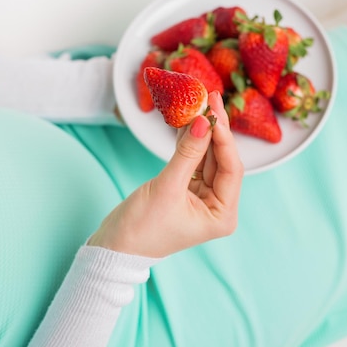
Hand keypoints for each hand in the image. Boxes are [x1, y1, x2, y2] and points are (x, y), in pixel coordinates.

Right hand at [88, 91, 243, 257]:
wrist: (115, 247)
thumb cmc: (142, 228)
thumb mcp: (167, 187)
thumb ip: (187, 153)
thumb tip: (204, 121)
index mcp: (222, 215)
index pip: (231, 169)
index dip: (223, 138)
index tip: (214, 111)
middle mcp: (218, 207)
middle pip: (222, 160)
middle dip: (214, 131)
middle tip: (210, 98)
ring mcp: (202, 199)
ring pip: (207, 159)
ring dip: (202, 134)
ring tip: (199, 105)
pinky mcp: (186, 191)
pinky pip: (193, 162)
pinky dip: (189, 144)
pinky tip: (188, 122)